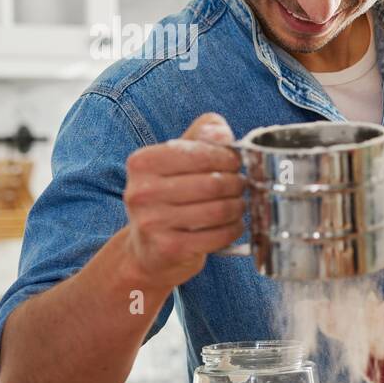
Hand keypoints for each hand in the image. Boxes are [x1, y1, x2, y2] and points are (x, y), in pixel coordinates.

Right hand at [120, 112, 244, 289]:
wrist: (148, 248)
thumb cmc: (168, 196)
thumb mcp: (177, 158)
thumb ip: (202, 135)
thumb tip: (223, 134)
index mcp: (142, 162)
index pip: (200, 152)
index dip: (228, 158)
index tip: (235, 164)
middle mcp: (141, 191)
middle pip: (213, 184)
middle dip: (237, 184)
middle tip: (241, 186)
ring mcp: (152, 222)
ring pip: (219, 210)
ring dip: (238, 207)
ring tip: (238, 205)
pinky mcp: (168, 248)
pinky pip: (218, 236)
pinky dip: (233, 229)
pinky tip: (232, 225)